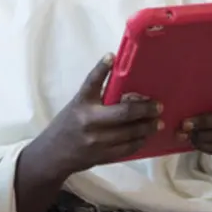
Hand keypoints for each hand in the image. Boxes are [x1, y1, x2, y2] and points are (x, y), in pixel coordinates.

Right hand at [29, 54, 162, 179]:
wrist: (53, 154)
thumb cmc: (68, 125)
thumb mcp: (78, 106)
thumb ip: (97, 97)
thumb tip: (125, 84)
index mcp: (81, 103)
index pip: (91, 82)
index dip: (101, 68)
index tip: (111, 56)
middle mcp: (89, 120)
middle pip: (124, 113)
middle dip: (145, 109)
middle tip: (159, 106)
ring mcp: (96, 140)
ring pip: (130, 133)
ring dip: (147, 127)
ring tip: (158, 122)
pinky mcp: (102, 156)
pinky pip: (127, 148)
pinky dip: (140, 141)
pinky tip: (146, 136)